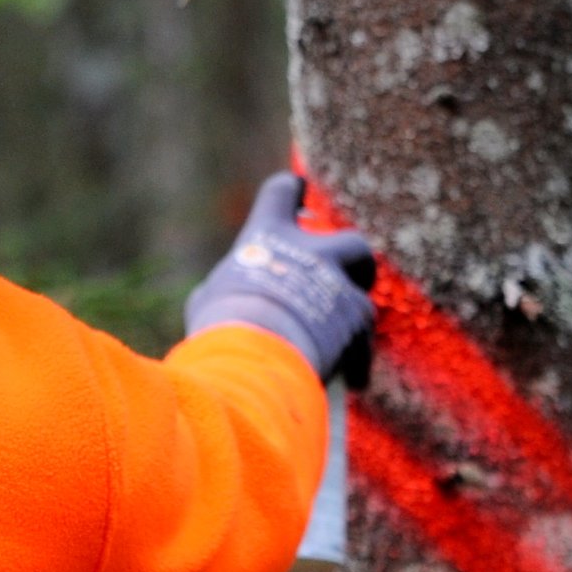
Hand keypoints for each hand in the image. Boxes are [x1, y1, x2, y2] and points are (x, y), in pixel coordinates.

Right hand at [185, 172, 376, 383]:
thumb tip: (220, 298)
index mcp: (267, 237)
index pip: (281, 192)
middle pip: (350, 241)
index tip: (297, 193)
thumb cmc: (220, 326)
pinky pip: (364, 338)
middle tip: (346, 280)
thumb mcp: (208, 301)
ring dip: (356, 311)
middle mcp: (310, 252)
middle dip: (352, 260)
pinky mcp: (356, 317)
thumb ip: (225, 290)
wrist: (255, 354)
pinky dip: (358, 359)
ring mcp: (337, 282)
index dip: (291, 191)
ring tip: (348, 336)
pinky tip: (353, 380)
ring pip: (363, 290)